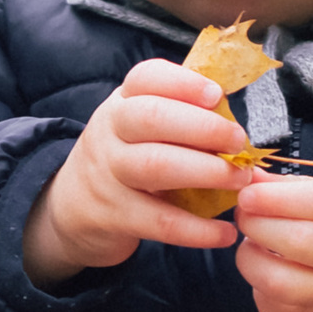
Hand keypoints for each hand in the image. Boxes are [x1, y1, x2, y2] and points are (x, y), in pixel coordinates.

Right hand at [22, 59, 251, 287]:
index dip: (184, 83)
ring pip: (155, 165)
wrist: (71, 205)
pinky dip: (196, 229)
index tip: (218, 95)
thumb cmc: (125, 157)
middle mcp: (110, 131)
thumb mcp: (139, 126)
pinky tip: (226, 233)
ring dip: (205, 171)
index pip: (147, 78)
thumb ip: (182, 116)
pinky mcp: (112, 215)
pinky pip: (159, 221)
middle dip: (204, 127)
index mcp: (123, 102)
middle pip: (153, 117)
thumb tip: (241, 123)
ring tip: (239, 180)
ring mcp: (108, 173)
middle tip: (239, 143)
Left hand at [234, 176, 312, 311]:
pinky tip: (267, 273)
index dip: (279, 196)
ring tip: (250, 245)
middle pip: (298, 241)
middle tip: (244, 214)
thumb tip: (252, 178)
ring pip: (280, 283)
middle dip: (258, 224)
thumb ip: (303, 190)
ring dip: (251, 259)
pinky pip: (275, 310)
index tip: (249, 193)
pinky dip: (259, 288)